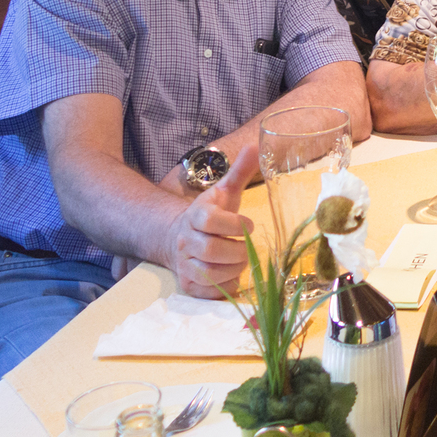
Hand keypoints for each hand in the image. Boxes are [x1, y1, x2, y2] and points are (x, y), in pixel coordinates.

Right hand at [162, 145, 258, 297]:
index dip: (235, 225)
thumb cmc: (212, 215)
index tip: (250, 225)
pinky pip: (208, 292)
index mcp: (196, 215)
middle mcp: (186, 240)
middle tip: (250, 247)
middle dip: (240, 251)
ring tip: (242, 260)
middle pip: (213, 250)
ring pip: (211, 273)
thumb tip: (256, 145)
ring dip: (235, 269)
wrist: (180, 238)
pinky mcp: (186, 284)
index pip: (211, 220)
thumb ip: (239, 171)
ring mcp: (184, 264)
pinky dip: (226, 286)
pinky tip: (232, 274)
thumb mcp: (225, 192)